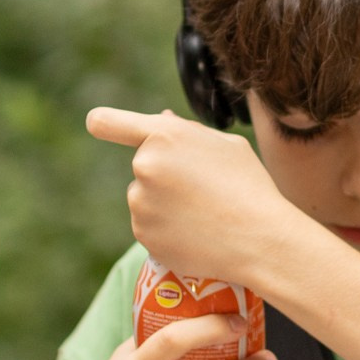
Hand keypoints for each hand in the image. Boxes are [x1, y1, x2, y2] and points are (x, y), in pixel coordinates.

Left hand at [86, 106, 309, 282]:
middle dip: (163, 172)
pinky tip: (197, 231)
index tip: (100, 126)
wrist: (259, 239)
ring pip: (144, 196)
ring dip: (164, 202)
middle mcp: (144, 167)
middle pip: (143, 164)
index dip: (103, 123)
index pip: (107, 122)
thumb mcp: (226, 145)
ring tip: (204, 212)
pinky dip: (167, 228)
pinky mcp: (143, 235)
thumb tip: (160, 120)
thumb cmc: (249, 186)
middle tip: (201, 187)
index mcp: (163, 135)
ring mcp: (140, 204)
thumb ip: (187, 132)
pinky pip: (149, 225)